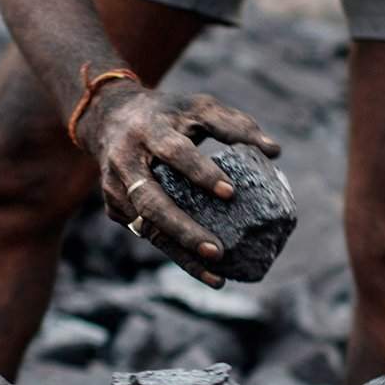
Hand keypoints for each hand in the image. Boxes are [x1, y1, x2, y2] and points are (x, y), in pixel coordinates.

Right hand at [80, 84, 279, 287]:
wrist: (110, 117)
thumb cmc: (167, 114)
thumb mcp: (199, 108)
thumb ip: (235, 126)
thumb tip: (275, 151)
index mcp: (149, 131)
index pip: (174, 153)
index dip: (200, 172)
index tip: (229, 193)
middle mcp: (126, 162)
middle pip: (151, 201)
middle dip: (183, 229)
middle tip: (217, 250)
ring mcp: (115, 189)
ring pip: (147, 228)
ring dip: (181, 255)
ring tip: (217, 277)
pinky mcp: (115, 208)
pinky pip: (147, 234)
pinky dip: (175, 253)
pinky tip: (204, 270)